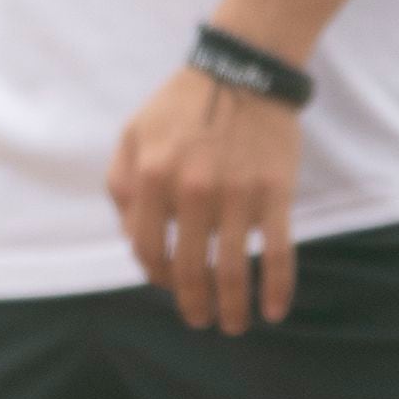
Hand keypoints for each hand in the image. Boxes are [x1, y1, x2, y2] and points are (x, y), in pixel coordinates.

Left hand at [107, 68, 300, 332]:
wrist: (245, 72)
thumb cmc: (183, 106)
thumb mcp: (133, 133)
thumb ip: (120, 183)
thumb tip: (128, 236)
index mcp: (151, 176)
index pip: (145, 249)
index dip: (154, 275)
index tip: (168, 284)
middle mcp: (191, 190)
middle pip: (188, 269)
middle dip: (192, 304)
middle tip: (200, 320)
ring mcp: (236, 195)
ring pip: (232, 271)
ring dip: (231, 309)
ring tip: (232, 325)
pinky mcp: (274, 194)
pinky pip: (277, 253)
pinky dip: (276, 289)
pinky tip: (273, 311)